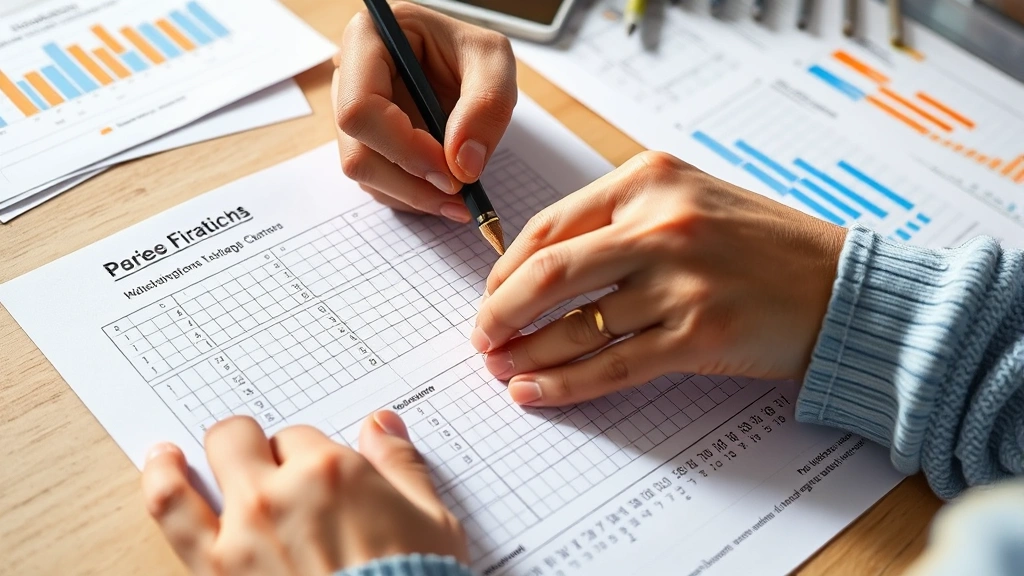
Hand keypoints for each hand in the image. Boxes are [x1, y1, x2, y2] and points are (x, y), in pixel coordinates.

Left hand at [141, 412, 466, 574]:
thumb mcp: (432, 522)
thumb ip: (402, 465)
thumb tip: (383, 425)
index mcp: (335, 473)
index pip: (302, 438)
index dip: (305, 455)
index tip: (312, 477)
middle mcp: (283, 492)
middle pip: (251, 440)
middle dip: (257, 447)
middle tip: (267, 467)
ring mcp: (243, 528)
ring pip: (210, 459)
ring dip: (204, 450)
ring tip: (180, 450)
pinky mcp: (215, 566)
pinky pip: (173, 509)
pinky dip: (161, 479)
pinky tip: (162, 465)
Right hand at [332, 2, 516, 221]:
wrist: (466, 65)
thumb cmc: (473, 52)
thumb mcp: (494, 61)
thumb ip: (487, 104)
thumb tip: (463, 165)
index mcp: (366, 40)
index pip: (361, 108)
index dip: (404, 148)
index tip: (451, 172)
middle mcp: (346, 80)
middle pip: (357, 152)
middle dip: (411, 183)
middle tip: (460, 196)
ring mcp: (353, 117)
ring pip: (366, 176)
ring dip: (414, 195)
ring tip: (459, 194)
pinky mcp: (365, 144)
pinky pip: (378, 184)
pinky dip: (413, 196)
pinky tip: (443, 188)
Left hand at [472, 152, 846, 406]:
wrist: (841, 286)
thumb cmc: (762, 246)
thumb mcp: (688, 202)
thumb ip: (619, 222)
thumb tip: (539, 269)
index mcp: (650, 180)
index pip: (550, 226)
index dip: (505, 269)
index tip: (490, 296)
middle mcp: (662, 224)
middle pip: (550, 273)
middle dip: (500, 312)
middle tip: (481, 339)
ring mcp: (682, 281)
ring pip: (577, 324)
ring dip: (527, 353)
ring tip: (502, 370)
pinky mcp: (700, 335)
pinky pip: (612, 365)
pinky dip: (565, 383)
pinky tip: (536, 391)